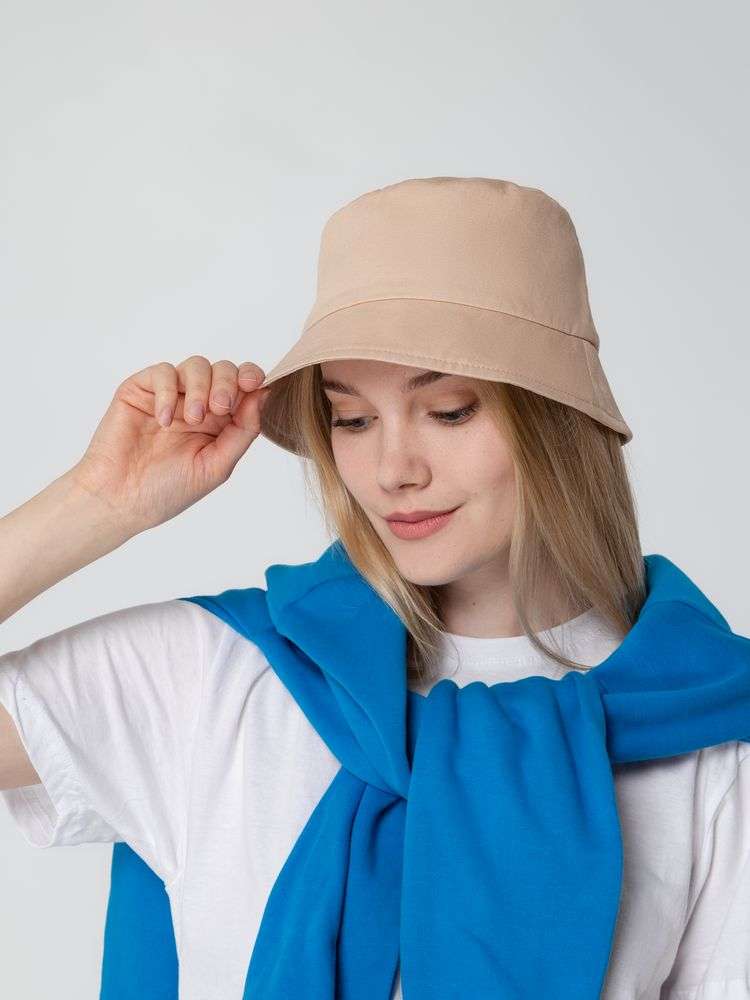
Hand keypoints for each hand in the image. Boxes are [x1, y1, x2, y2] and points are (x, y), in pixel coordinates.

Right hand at [70, 356, 271, 534]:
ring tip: (193, 419)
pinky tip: (164, 420)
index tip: (254, 385)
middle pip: (223, 369)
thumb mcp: (217, 465)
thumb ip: (244, 430)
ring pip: (196, 365)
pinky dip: (168, 392)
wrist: (121, 500)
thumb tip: (266, 395)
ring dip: (200, 387)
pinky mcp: (140, 390)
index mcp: (220, 422)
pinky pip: (163, 372)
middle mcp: (197, 404)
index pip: (243, 387)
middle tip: (220, 408)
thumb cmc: (168, 490)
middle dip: (227, 383)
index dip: (252, 378)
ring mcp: (169, 396)